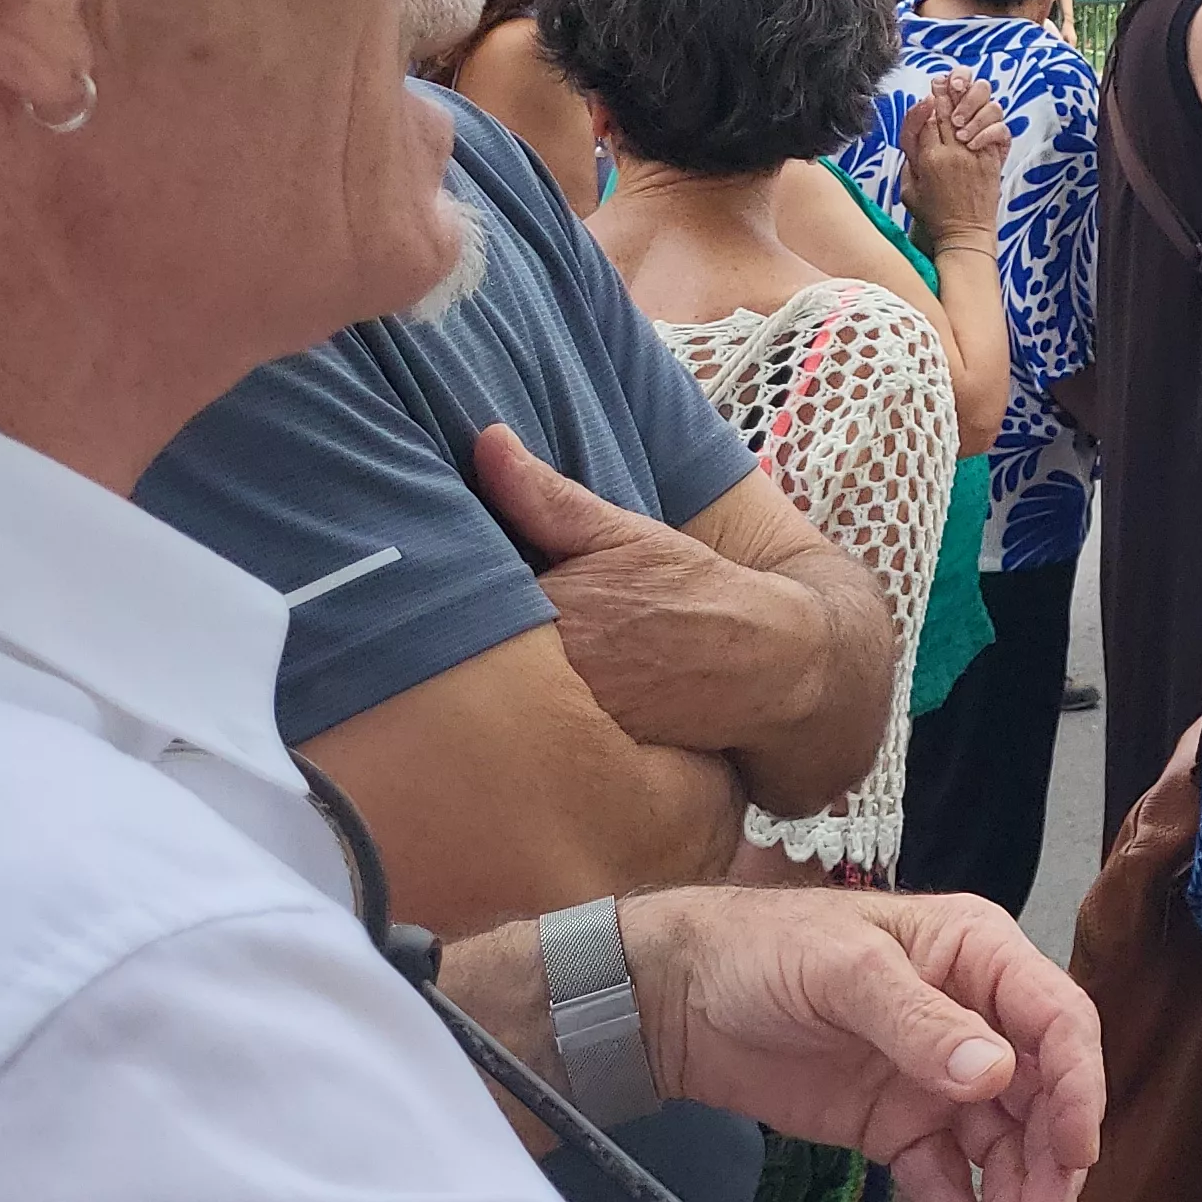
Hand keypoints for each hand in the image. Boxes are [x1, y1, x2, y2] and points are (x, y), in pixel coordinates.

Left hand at [472, 426, 821, 760]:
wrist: (770, 665)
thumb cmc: (695, 593)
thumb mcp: (626, 534)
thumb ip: (546, 498)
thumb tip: (488, 440)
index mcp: (550, 608)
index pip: (451, 604)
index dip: (438, 598)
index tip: (431, 583)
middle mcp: (555, 674)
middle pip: (462, 664)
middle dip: (450, 648)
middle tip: (439, 638)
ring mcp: (570, 725)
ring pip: (490, 707)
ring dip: (479, 692)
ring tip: (474, 678)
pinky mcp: (585, 760)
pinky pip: (522, 749)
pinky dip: (515, 732)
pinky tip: (522, 715)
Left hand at [626, 885, 1102, 1201]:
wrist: (678, 998)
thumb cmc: (765, 948)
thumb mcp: (846, 970)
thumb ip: (920, 1022)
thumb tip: (996, 1074)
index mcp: (979, 954)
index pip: (1057, 1018)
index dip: (1079, 1082)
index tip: (1076, 1146)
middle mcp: (974, 1015)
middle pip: (1042, 1089)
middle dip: (1054, 1149)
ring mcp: (937, 1075)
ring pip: (1004, 1138)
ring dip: (1017, 1182)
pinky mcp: (898, 1124)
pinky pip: (945, 1172)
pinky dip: (960, 1200)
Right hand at [899, 75, 1006, 247]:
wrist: (964, 234)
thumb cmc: (933, 214)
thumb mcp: (908, 188)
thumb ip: (910, 158)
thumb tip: (916, 132)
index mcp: (927, 159)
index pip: (927, 119)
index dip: (929, 102)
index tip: (931, 91)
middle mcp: (951, 154)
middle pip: (948, 113)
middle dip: (946, 94)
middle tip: (945, 80)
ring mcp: (973, 156)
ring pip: (971, 117)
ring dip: (968, 102)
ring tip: (963, 92)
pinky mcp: (991, 161)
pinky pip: (995, 131)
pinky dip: (989, 120)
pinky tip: (980, 116)